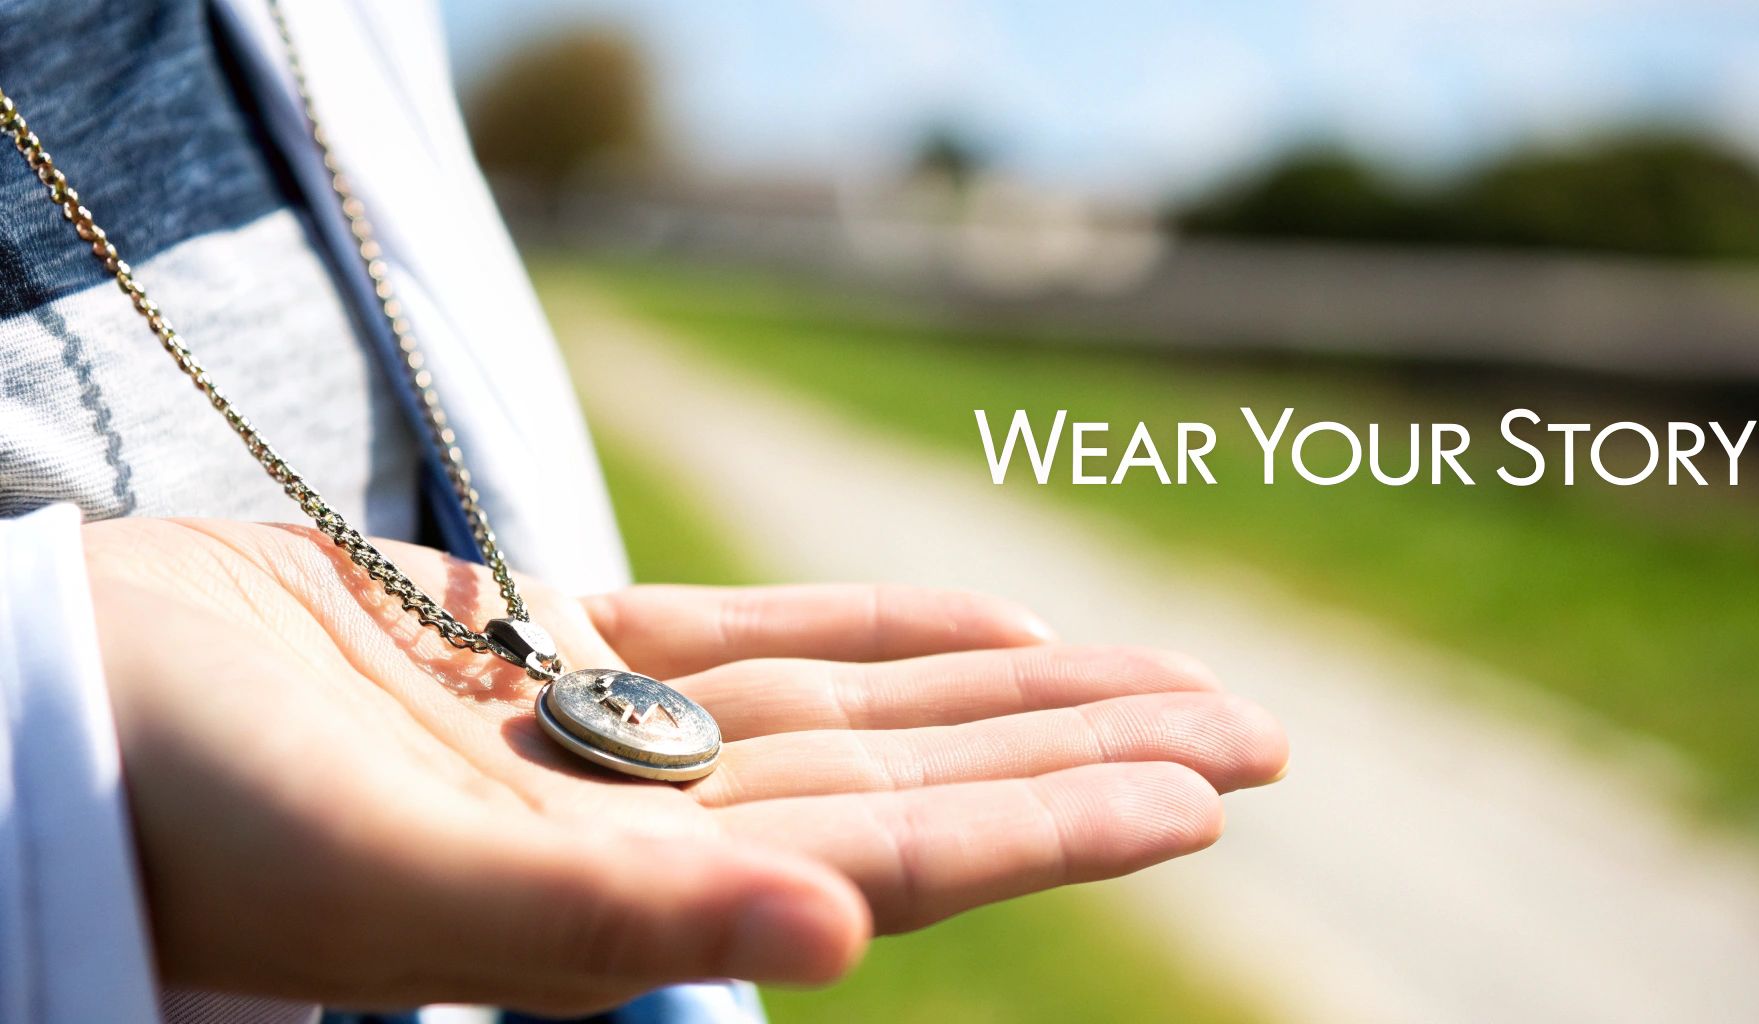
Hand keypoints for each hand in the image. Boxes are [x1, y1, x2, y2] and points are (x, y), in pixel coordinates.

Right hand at [87, 517, 1286, 1013]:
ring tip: (1162, 677)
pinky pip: (742, 641)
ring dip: (1006, 689)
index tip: (1211, 785)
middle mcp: (641, 833)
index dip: (1057, 822)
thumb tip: (837, 938)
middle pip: (914, 786)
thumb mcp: (386, 877)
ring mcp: (603, 745)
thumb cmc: (177, 808)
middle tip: (1258, 733)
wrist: (46, 720)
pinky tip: (982, 621)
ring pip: (854, 712)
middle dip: (1084, 757)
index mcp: (629, 907)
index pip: (896, 858)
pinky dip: (864, 627)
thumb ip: (605, 924)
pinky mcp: (544, 661)